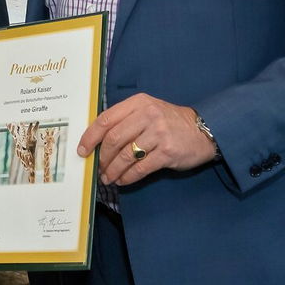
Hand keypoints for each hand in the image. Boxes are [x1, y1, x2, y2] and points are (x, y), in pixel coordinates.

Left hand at [79, 94, 214, 186]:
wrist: (203, 130)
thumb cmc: (169, 122)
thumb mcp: (148, 110)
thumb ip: (126, 120)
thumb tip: (98, 141)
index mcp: (139, 103)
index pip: (106, 119)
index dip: (90, 136)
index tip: (82, 150)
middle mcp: (148, 115)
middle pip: (114, 139)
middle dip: (102, 157)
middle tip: (98, 168)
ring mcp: (158, 133)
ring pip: (125, 155)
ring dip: (112, 170)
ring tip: (108, 178)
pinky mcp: (167, 152)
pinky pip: (140, 168)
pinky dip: (127, 177)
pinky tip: (122, 180)